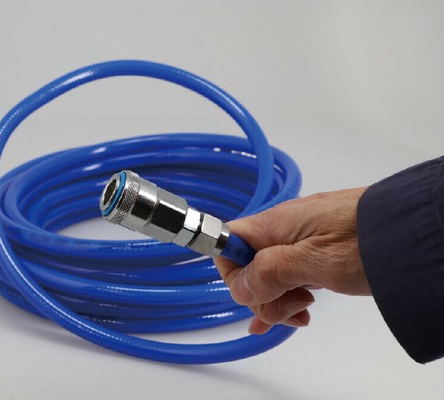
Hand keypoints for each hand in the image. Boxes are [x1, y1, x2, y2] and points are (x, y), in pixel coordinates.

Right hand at [214, 187, 370, 333]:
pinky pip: (291, 275)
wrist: (414, 232)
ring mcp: (301, 241)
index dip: (233, 272)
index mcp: (274, 225)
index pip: (229, 244)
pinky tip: (295, 313)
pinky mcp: (318, 251)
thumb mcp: (313, 262)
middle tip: (295, 307)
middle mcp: (282, 230)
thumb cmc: (366, 242)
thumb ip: (269, 273)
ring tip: (308, 309)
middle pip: (250, 266)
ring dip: (281, 299)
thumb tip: (239, 289)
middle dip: (263, 295)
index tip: (256, 293)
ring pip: (271, 275)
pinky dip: (290, 295)